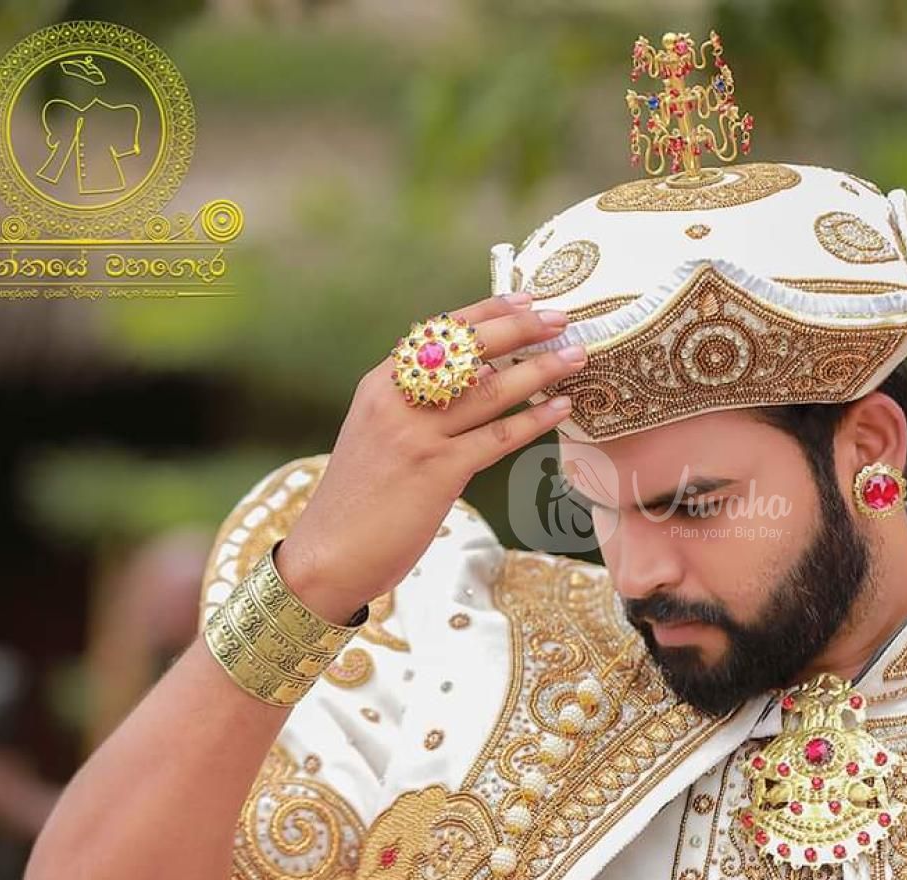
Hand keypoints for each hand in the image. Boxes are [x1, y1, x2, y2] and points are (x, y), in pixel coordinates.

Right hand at [274, 292, 584, 622]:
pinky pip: (498, 437)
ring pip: (491, 390)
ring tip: (576, 357)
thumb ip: (417, 401)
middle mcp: (397, 401)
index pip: (439, 332)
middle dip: (522, 329)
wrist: (330, 553)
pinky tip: (560, 408)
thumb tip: (480, 373)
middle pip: (470, 350)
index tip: (525, 299)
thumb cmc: (361, 496)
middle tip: (562, 319)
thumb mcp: (378, 433)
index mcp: (380, 384)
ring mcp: (417, 436)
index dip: (488, 312)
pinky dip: (534, 419)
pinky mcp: (438, 472)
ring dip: (541, 369)